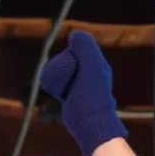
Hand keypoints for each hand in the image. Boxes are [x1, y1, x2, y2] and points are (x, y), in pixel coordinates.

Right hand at [40, 31, 127, 155]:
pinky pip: (61, 83)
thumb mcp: (91, 68)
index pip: (82, 49)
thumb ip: (87, 49)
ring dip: (59, 72)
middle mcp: (92, 75)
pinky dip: (56, 83)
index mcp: (99, 66)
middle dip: (64, 62)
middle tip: (65, 73)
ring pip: (65, 71)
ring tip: (59, 81)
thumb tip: (76, 34)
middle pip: (71, 59)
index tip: (71, 60)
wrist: (88, 121)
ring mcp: (82, 85)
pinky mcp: (72, 96)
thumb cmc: (91, 95)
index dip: (73, 51)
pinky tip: (55, 88)